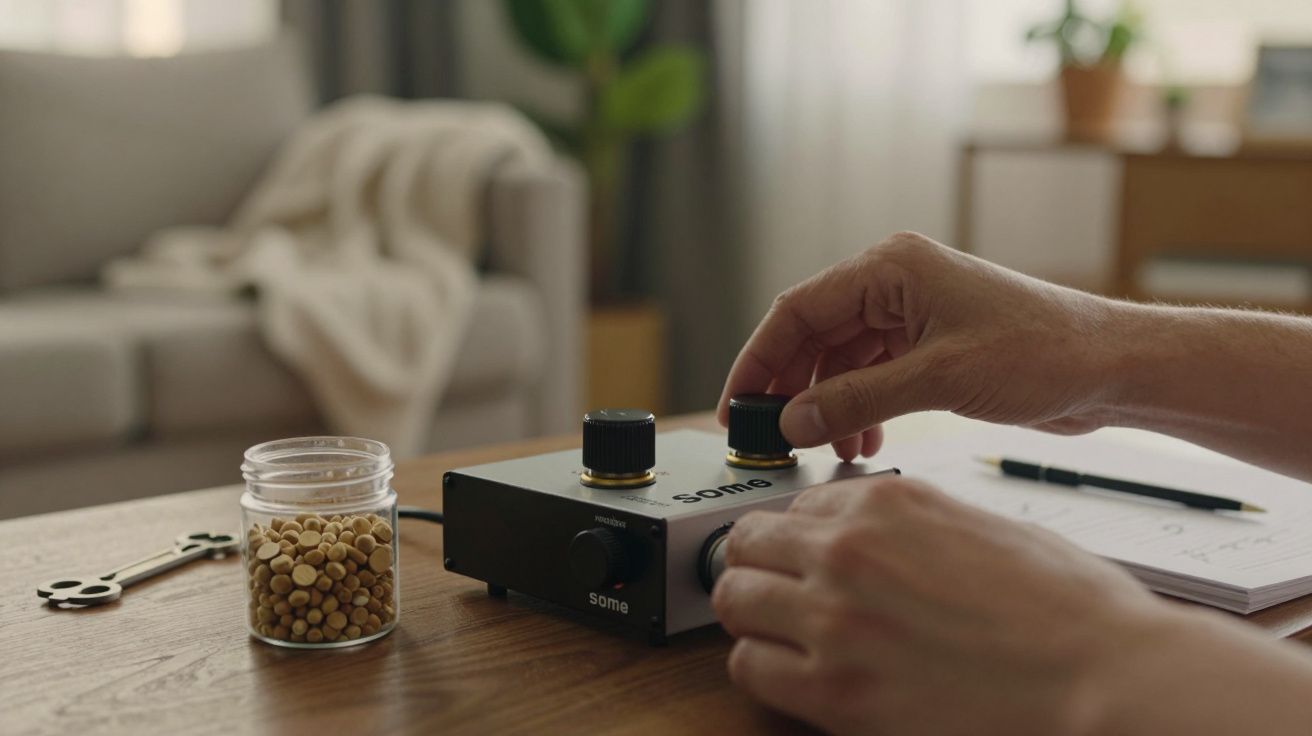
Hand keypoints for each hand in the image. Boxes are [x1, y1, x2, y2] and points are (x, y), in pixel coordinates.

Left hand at [711, 474, 1171, 734]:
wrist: (1106, 679)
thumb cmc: (1068, 610)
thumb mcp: (982, 526)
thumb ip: (910, 522)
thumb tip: (872, 529)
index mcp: (888, 503)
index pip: (797, 504)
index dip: (803, 534)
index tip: (808, 555)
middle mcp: (848, 551)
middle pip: (746, 542)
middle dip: (759, 563)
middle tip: (778, 588)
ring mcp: (835, 620)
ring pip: (735, 600)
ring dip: (753, 613)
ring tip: (783, 632)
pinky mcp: (835, 692)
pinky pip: (749, 668)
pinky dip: (762, 668)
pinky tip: (796, 674)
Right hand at [717, 232, 1119, 459]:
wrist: (1112, 369)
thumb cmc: (1045, 350)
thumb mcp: (939, 379)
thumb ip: (857, 399)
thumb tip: (794, 421)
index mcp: (891, 268)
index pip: (798, 310)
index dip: (760, 359)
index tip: (739, 404)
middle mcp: (896, 286)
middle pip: (813, 336)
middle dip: (791, 388)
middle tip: (772, 435)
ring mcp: (913, 316)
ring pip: (840, 362)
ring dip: (827, 405)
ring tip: (826, 446)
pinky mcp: (930, 348)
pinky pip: (871, 377)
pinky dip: (858, 409)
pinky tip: (862, 440)